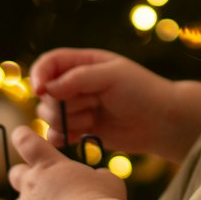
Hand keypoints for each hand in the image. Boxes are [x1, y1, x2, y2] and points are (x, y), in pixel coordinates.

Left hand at [7, 125, 125, 199]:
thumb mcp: (108, 179)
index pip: (26, 141)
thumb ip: (96, 176)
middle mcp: (31, 184)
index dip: (22, 138)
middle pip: (15, 174)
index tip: (21, 136)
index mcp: (49, 164)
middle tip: (45, 188)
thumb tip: (96, 180)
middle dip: (25, 178)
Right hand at [29, 47, 175, 155]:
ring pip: (49, 115)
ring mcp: (78, 107)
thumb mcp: (112, 76)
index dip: (39, 76)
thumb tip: (47, 88)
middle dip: (61, 104)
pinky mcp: (81, 128)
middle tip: (91, 105)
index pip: (48, 64)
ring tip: (93, 120)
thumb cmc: (141, 91)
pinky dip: (61, 136)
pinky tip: (76, 136)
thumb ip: (78, 79)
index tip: (41, 91)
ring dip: (67, 120)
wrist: (161, 121)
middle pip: (46, 94)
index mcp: (84, 63)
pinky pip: (56, 134)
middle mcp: (76, 84)